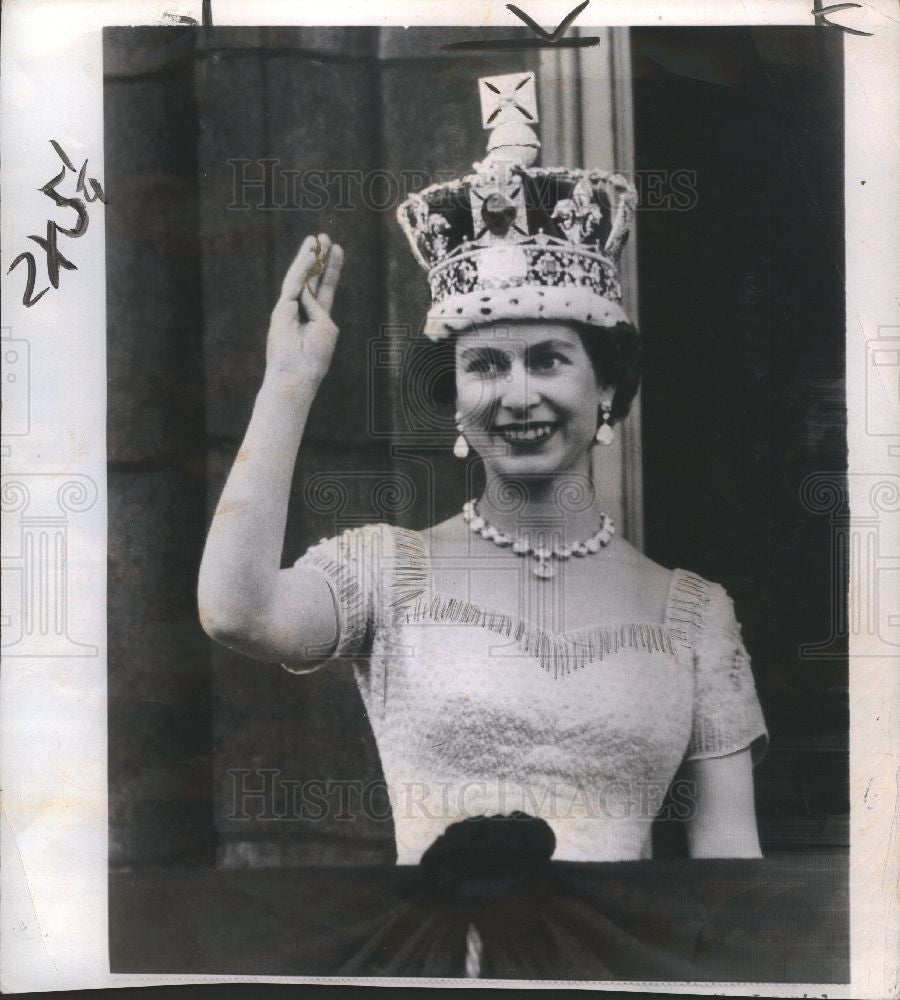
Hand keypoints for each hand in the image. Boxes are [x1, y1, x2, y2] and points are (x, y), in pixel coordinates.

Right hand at [265, 233, 344, 387]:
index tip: (338, 249)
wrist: (298, 374)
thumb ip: (318, 306)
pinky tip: (310, 255)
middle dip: (318, 257)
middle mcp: (302, 310)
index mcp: (317, 317)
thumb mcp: (325, 327)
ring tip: (316, 239)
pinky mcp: (281, 310)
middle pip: (312, 278)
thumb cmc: (315, 357)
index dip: (332, 268)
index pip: (325, 287)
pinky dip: (302, 269)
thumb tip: (306, 287)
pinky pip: (294, 285)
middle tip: (324, 236)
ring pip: (300, 278)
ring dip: (308, 257)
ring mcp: (289, 309)